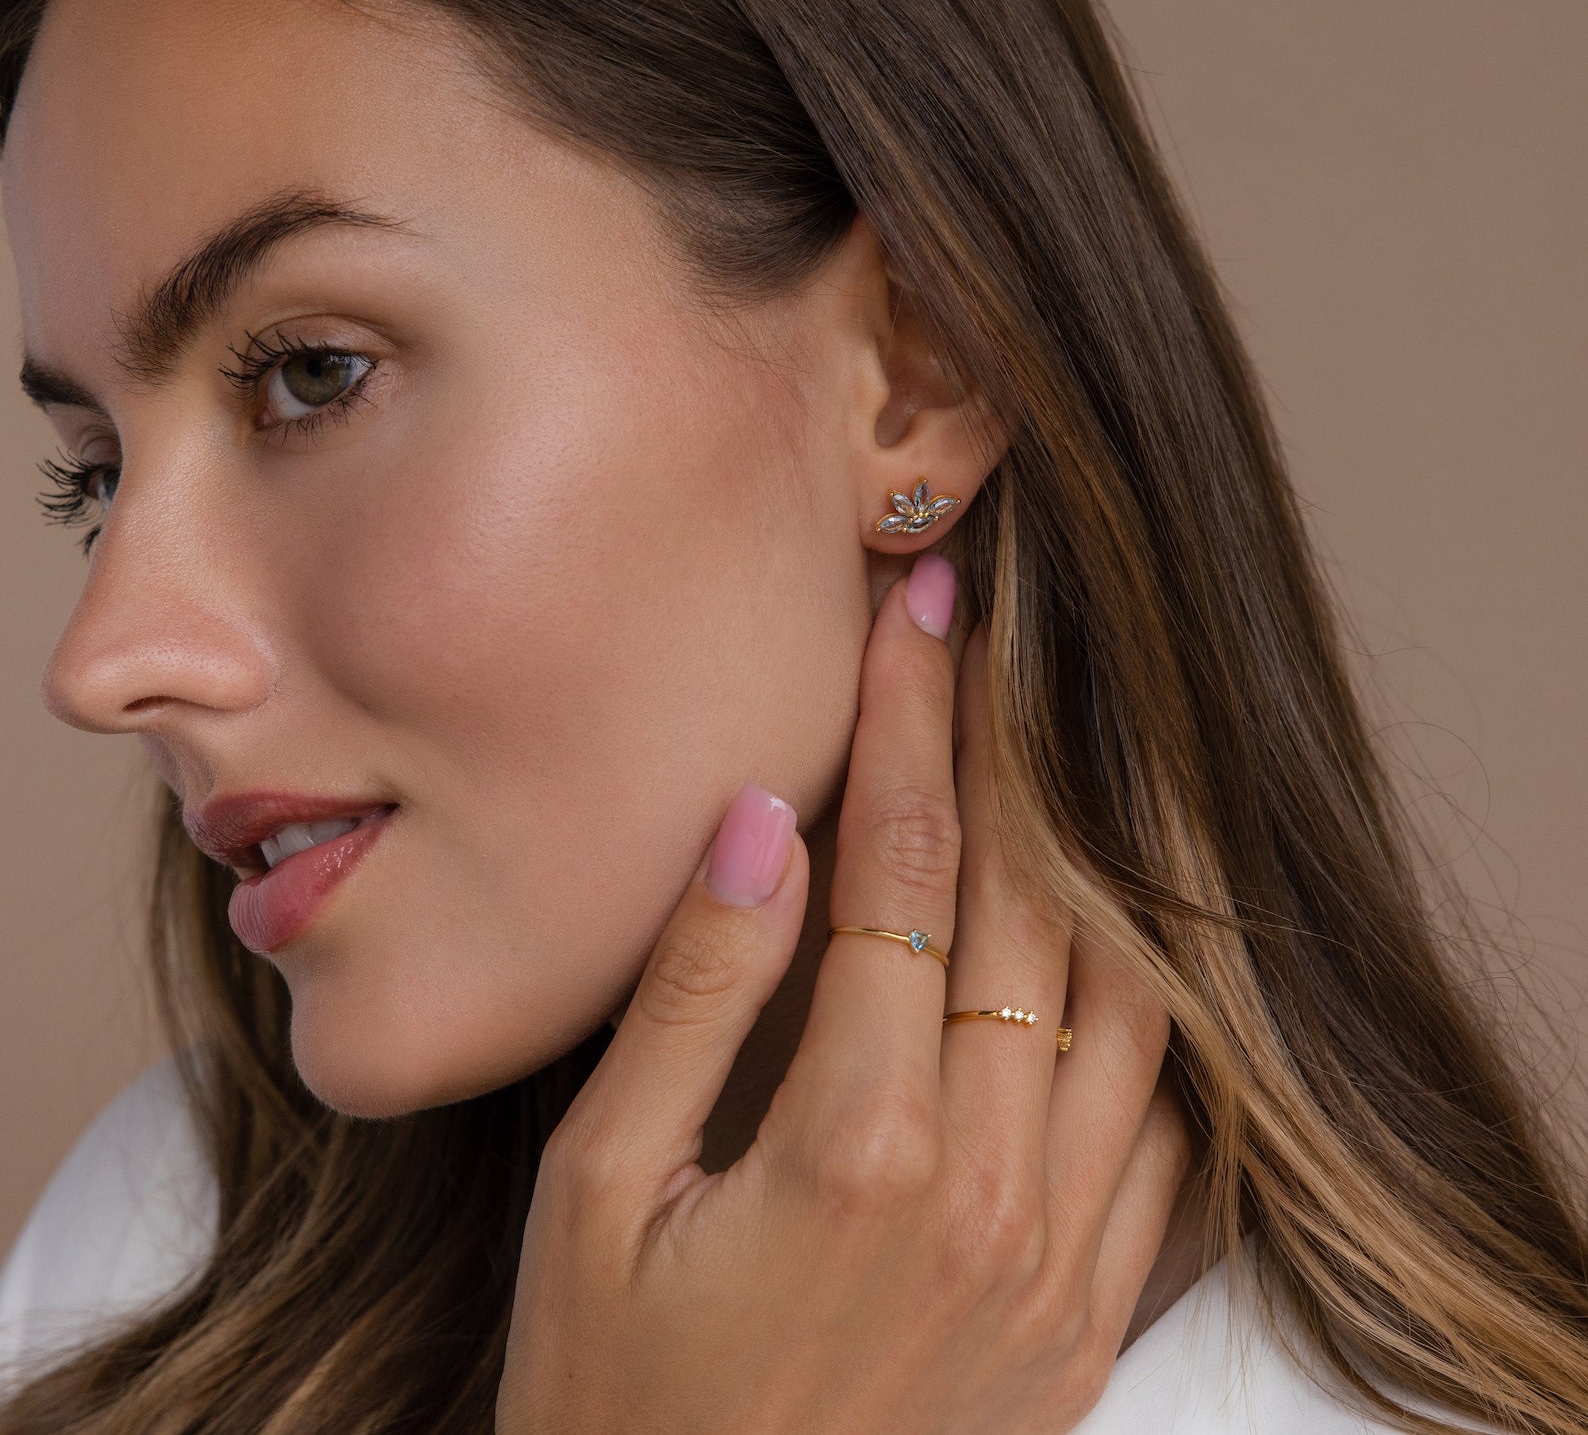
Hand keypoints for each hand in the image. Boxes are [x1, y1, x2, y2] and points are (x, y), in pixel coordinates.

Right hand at [496, 558, 1192, 1434]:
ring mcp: (1058, 1261)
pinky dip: (1153, 1014)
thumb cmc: (615, 1396)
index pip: (905, 872)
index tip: (919, 613)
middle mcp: (989, 1194)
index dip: (913, 722)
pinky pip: (1164, 1129)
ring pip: (1126, 1004)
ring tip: (1069, 761)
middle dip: (1014, 752)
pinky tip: (1118, 948)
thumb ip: (695, 998)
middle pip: (1030, 908)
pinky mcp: (1084, 1314)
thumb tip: (765, 822)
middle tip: (1003, 643)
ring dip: (1099, 864)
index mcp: (856, 1149)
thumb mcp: (597, 1193)